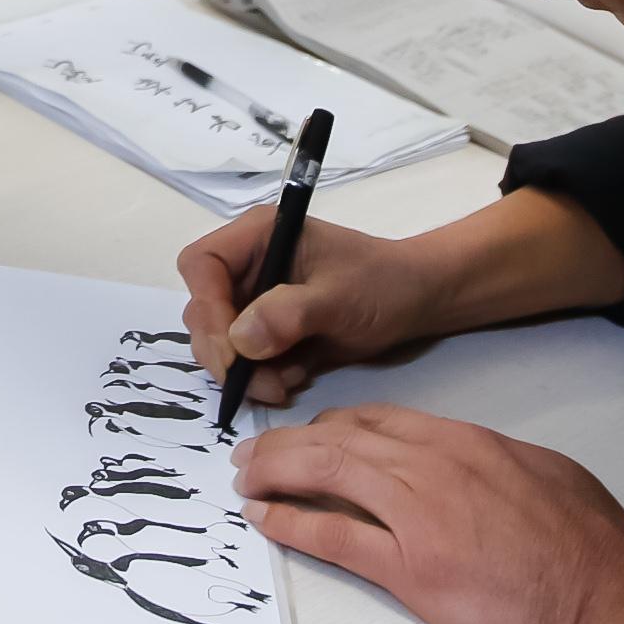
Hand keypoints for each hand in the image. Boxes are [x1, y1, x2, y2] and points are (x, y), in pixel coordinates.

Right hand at [176, 187, 623, 409]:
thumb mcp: (340, 296)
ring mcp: (257, 300)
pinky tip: (292, 382)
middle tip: (258, 382)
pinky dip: (261, 379)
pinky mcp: (270, 332)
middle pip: (203, 309)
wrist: (421, 302)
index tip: (233, 346)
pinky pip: (245, 361)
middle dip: (225, 351)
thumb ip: (289, 314)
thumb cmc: (386, 283)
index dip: (209, 306)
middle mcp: (250, 266)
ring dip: (243, 371)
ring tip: (282, 386)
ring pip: (220, 342)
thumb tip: (241, 339)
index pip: (202, 265)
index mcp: (260, 237)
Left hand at [235, 405, 623, 623]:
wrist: (602, 607)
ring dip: (277, 472)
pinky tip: (266, 519)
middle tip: (258, 453)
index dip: (338, 426)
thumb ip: (502, 464)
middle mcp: (434, 466)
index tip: (314, 434)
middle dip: (291, 443)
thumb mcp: (552, 477)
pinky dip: (293, 522)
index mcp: (470, 442)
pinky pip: (334, 535)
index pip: (383, 420)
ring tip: (247, 477)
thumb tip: (475, 467)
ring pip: (327, 473)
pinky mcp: (408, 570)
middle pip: (342, 438)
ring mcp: (417, 515)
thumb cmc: (592, 550)